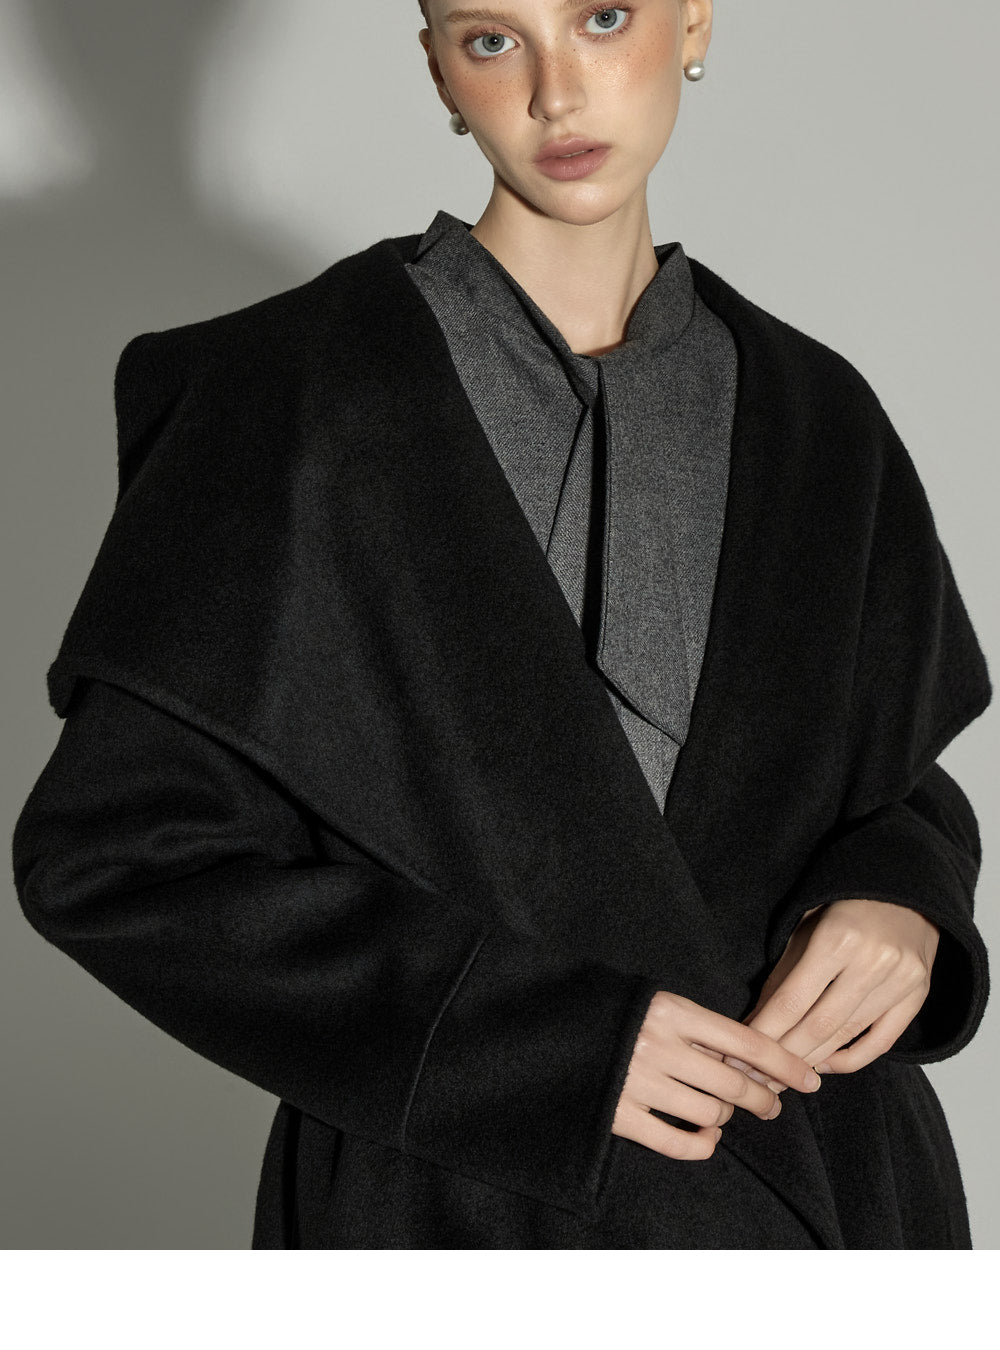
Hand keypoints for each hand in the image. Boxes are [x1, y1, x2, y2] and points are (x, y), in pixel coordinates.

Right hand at [611, 990, 822, 1160]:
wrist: (546, 1028)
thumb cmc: (611, 1011)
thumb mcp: (654, 1000)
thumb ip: (695, 1025)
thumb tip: (747, 1059)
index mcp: (671, 1009)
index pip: (746, 1040)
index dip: (784, 1063)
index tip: (810, 1080)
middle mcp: (658, 1045)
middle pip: (734, 1084)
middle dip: (763, 1100)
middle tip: (772, 1107)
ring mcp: (637, 1081)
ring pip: (710, 1114)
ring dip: (725, 1120)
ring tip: (722, 1115)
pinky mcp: (617, 1113)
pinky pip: (675, 1142)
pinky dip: (700, 1147)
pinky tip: (706, 1141)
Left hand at [733, 898, 938, 1078]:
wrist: (904, 890)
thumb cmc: (845, 905)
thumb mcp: (805, 925)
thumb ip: (783, 974)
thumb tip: (755, 1021)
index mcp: (838, 938)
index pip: (791, 1001)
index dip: (763, 1032)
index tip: (739, 1053)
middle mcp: (873, 962)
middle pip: (818, 1026)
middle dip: (781, 1056)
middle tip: (755, 1075)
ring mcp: (901, 981)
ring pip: (846, 1037)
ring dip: (809, 1061)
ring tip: (781, 1076)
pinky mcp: (918, 996)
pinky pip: (880, 1043)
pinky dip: (848, 1060)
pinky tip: (822, 1063)